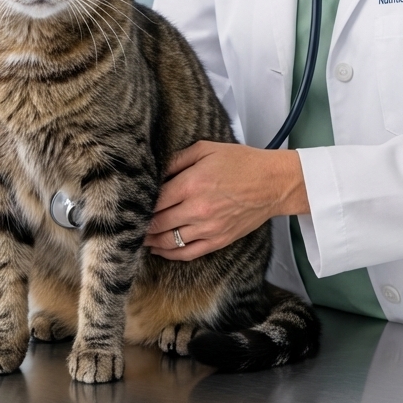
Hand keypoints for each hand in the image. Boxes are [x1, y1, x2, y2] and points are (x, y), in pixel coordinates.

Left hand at [144, 141, 308, 260]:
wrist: (272, 183)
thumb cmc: (241, 162)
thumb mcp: (206, 149)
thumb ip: (178, 159)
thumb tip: (157, 171)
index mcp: (191, 184)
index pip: (155, 200)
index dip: (141, 204)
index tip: (132, 205)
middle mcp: (196, 209)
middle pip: (158, 223)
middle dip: (143, 224)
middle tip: (129, 224)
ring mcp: (207, 228)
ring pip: (169, 241)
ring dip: (151, 241)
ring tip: (140, 238)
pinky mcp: (218, 241)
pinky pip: (187, 253)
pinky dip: (170, 254)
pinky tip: (160, 249)